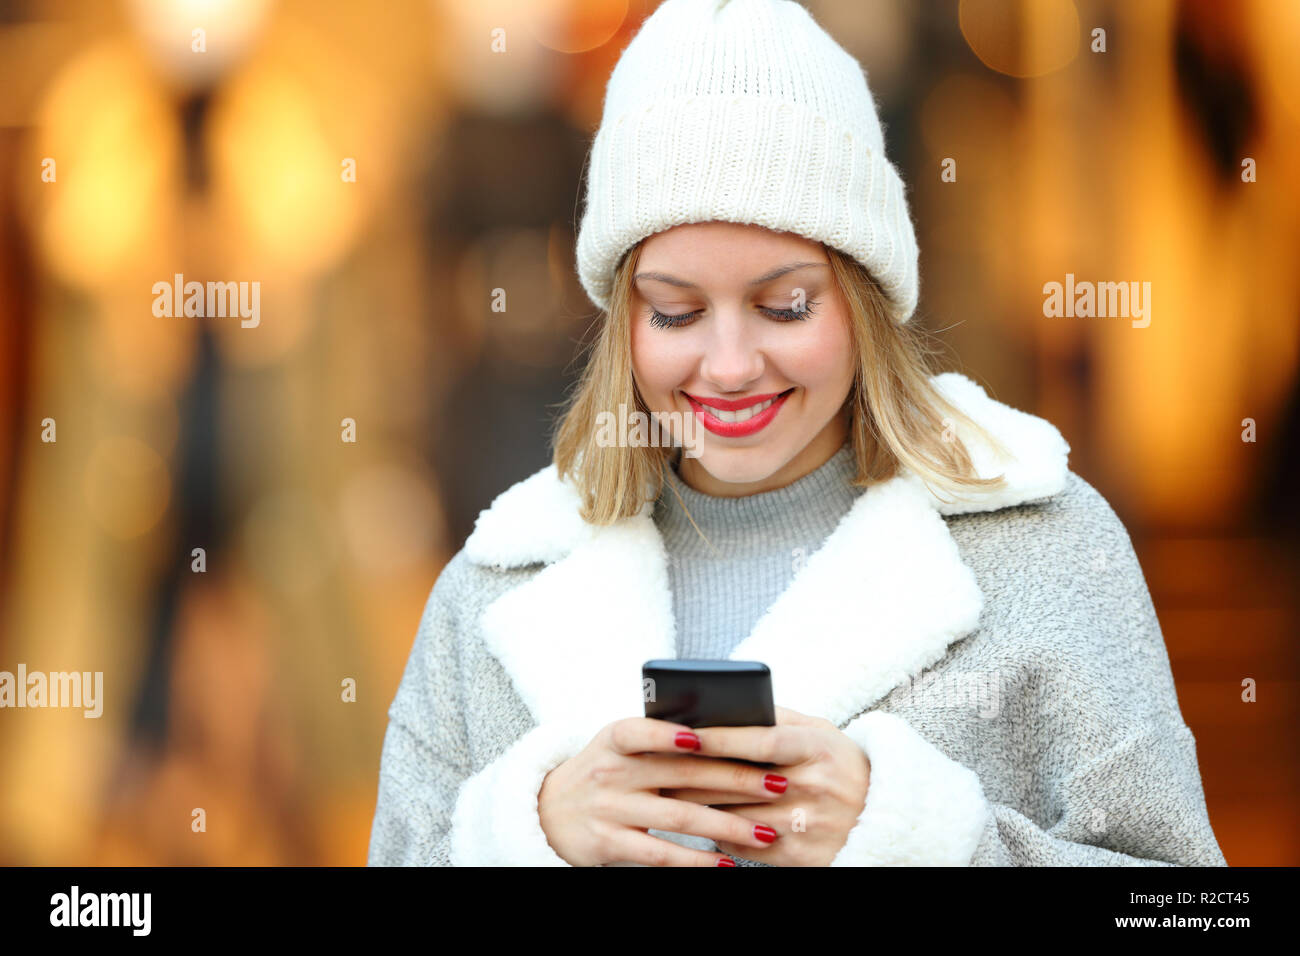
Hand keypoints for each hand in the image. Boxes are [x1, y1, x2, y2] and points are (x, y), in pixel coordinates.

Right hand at [537, 717, 790, 865]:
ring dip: (728, 826)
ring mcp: (610, 810)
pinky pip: (661, 855)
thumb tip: (729, 729)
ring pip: (679, 817)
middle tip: (779, 784)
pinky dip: (696, 861)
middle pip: (682, 775)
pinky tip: (727, 864)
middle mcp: (611, 772)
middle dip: (736, 779)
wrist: (547, 810)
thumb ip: (660, 736)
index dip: (671, 733)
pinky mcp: (610, 844)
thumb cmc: (604, 769)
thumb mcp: (618, 744)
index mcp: (616, 738)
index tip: (709, 735)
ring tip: (767, 832)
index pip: (644, 731)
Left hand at [659, 706, 870, 865]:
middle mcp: (814, 786)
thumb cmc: (838, 763)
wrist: (881, 816)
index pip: (761, 740)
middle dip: (693, 774)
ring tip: (667, 793)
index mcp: (818, 747)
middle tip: (656, 766)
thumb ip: (777, 718)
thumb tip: (724, 706)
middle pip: (740, 781)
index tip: (685, 732)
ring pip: (736, 815)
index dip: (721, 737)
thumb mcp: (820, 731)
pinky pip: (744, 845)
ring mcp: (806, 825)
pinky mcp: (799, 857)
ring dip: (697, 805)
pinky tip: (702, 821)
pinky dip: (720, 833)